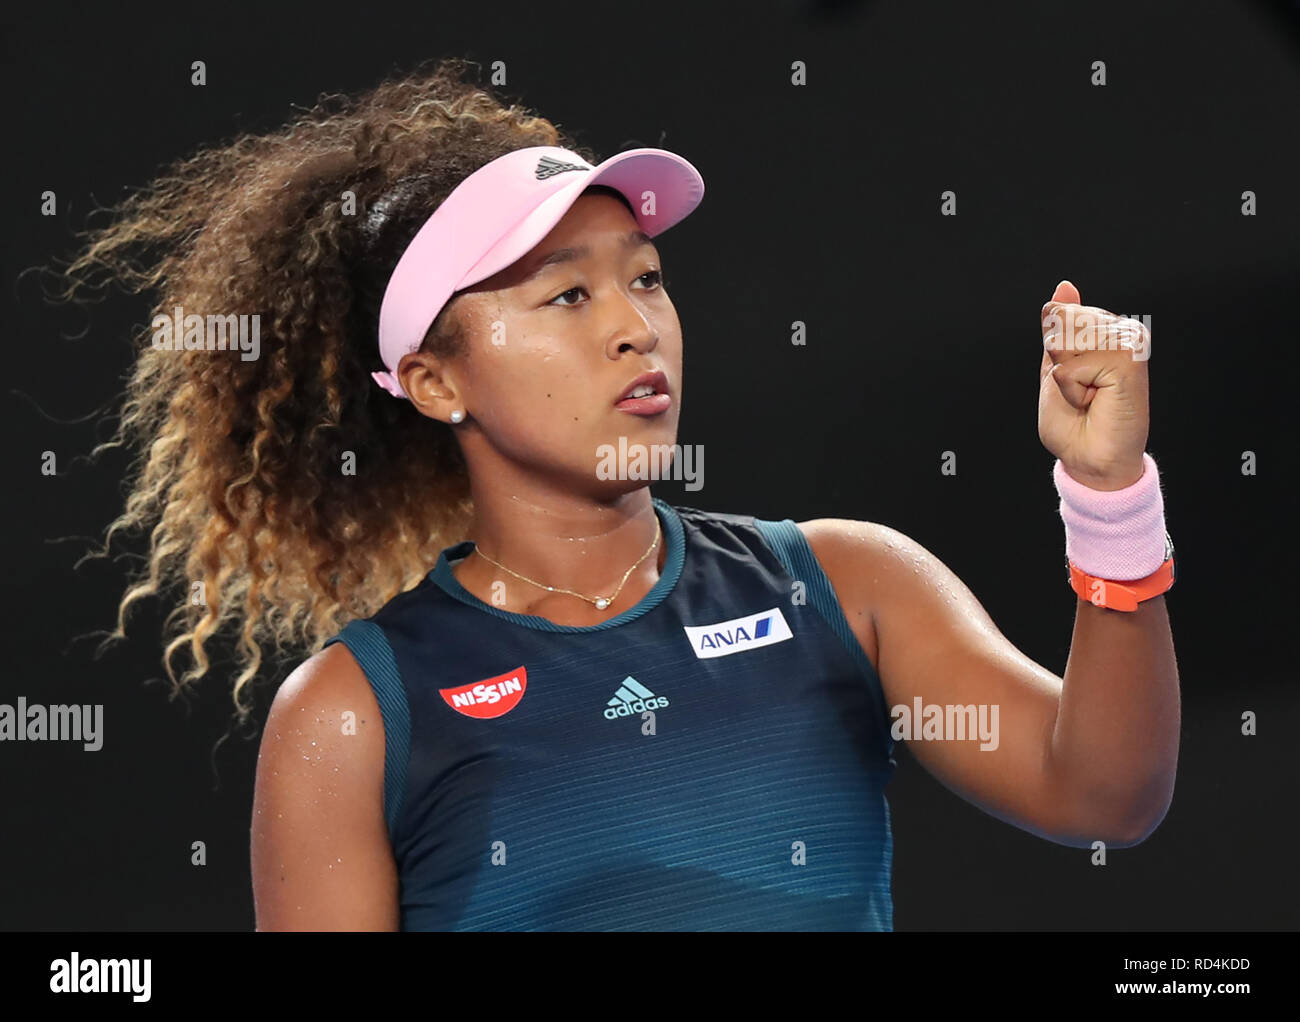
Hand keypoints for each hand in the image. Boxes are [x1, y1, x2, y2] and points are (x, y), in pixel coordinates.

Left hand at [1038, 280, 1149, 490]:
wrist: (1088, 457)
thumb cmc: (1073, 420)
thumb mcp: (1056, 365)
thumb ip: (1059, 327)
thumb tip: (1064, 286)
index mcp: (1107, 329)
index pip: (1059, 313)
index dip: (1053, 351)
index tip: (1073, 378)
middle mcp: (1124, 332)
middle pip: (1061, 320)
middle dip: (1058, 360)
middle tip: (1081, 389)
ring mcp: (1130, 344)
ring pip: (1066, 340)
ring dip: (1066, 376)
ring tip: (1088, 395)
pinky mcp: (1129, 362)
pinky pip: (1074, 365)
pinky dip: (1072, 389)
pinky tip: (1094, 401)